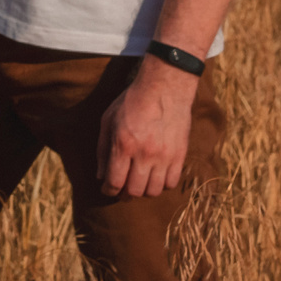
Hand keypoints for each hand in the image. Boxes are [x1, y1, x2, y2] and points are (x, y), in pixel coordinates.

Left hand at [99, 57, 197, 196]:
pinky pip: (171, 183)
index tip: (107, 189)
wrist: (165, 87)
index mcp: (123, 145)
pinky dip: (162, 184)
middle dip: (124, 193)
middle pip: (134, 191)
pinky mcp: (180, 155)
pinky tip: (156, 175)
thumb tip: (100, 176)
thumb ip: (102, 150)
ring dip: (144, 190)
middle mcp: (144, 154)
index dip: (108, 190)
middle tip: (123, 187)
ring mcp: (164, 156)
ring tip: (140, 181)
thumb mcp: (108, 120)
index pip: (114, 182)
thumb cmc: (132, 102)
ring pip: (153, 191)